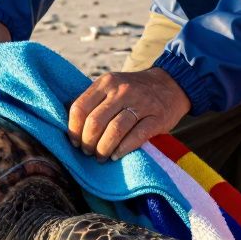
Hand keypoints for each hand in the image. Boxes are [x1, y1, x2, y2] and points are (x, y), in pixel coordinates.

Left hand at [67, 68, 190, 161]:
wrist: (171, 84)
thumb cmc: (134, 91)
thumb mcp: (112, 85)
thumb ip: (93, 100)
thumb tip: (70, 126)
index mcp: (106, 82)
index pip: (80, 108)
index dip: (73, 129)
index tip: (75, 142)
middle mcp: (122, 90)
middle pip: (95, 122)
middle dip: (88, 143)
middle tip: (88, 152)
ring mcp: (141, 103)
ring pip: (114, 130)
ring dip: (103, 149)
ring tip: (101, 157)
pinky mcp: (156, 118)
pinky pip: (136, 137)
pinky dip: (123, 149)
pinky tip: (116, 155)